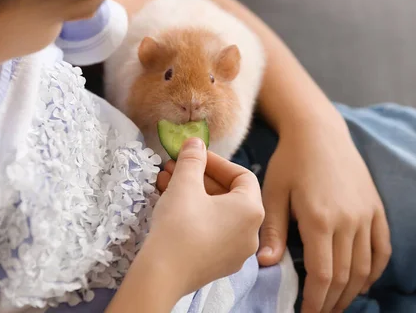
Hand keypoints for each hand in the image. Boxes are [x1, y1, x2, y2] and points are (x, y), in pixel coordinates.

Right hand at [146, 138, 263, 296]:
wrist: (163, 274)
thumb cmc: (180, 224)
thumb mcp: (185, 184)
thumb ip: (193, 158)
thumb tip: (195, 142)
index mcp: (252, 210)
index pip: (242, 175)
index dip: (217, 161)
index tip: (195, 155)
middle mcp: (251, 232)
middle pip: (229, 194)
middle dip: (200, 177)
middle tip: (175, 166)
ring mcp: (237, 252)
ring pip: (217, 213)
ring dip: (193, 194)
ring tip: (165, 182)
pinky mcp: (219, 264)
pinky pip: (212, 231)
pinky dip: (195, 215)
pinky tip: (170, 205)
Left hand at [257, 120, 391, 312]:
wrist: (319, 132)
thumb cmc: (290, 162)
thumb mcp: (274, 193)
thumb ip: (274, 230)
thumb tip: (267, 264)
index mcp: (320, 219)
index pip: (322, 274)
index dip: (315, 300)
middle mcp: (349, 221)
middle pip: (344, 276)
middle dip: (331, 301)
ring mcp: (366, 215)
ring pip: (365, 267)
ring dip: (352, 292)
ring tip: (337, 304)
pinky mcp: (376, 208)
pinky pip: (382, 248)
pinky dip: (375, 271)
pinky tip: (363, 283)